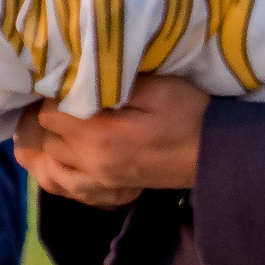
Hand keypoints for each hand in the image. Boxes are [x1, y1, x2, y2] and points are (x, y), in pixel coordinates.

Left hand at [13, 75, 209, 207]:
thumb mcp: (159, 88)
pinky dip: (60, 168)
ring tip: (67, 122)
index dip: (57, 93)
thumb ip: (115, 82)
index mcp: (101, 137)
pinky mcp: (108, 188)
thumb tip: (81, 75)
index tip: (72, 80)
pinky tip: (68, 153)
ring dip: (55, 140)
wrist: (216, 155)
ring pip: (52, 162)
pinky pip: (66, 184)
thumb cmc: (190, 115)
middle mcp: (92, 164)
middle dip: (54, 115)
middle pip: (48, 137)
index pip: (50, 114)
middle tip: (71, 95)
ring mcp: (99, 181)